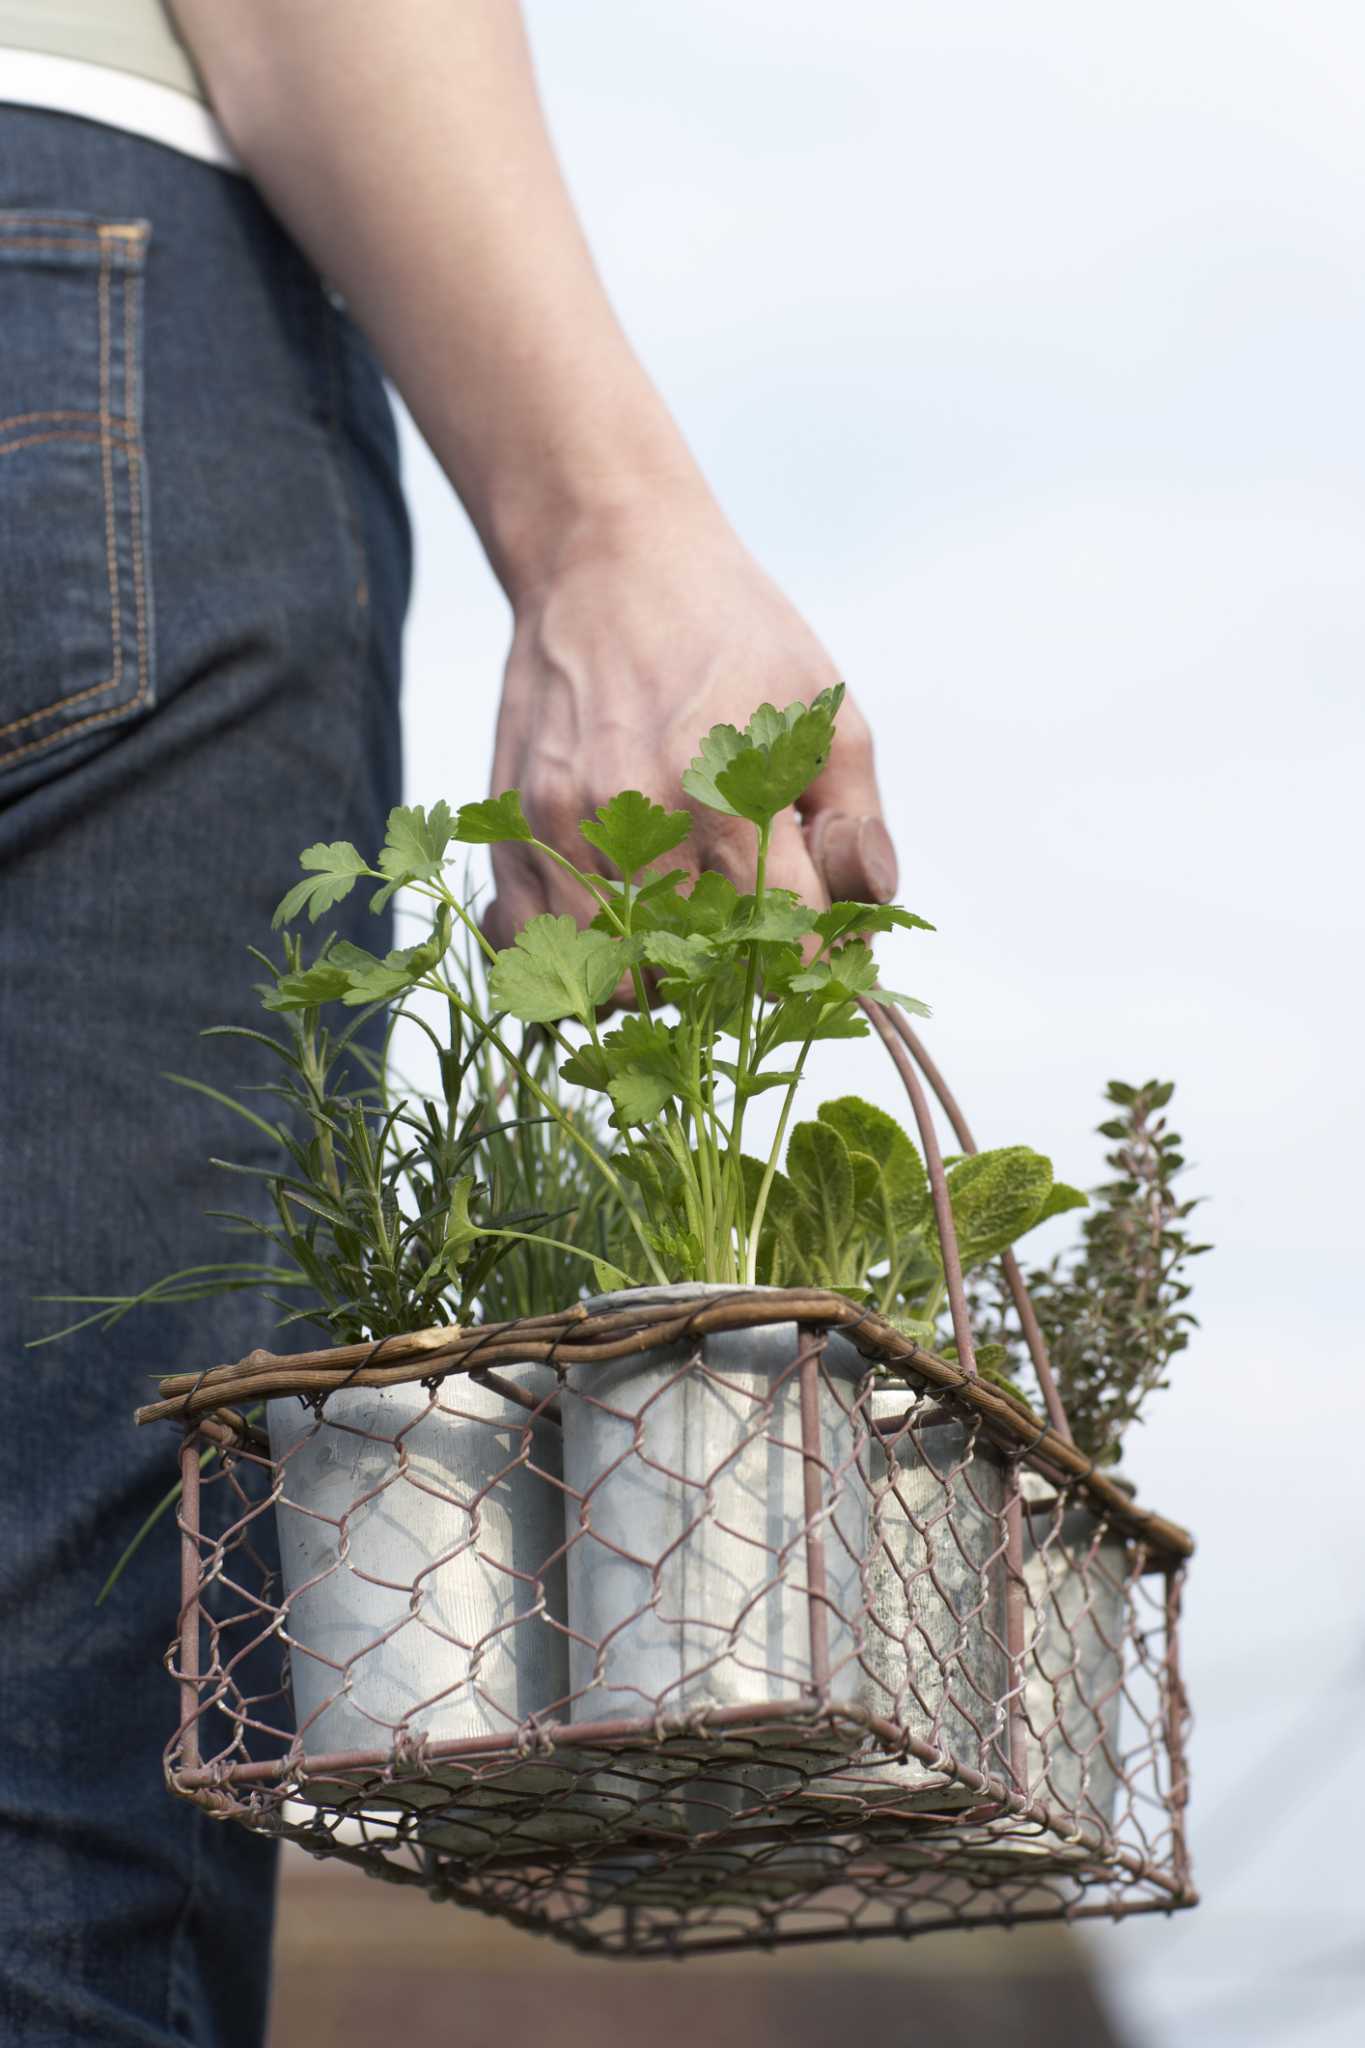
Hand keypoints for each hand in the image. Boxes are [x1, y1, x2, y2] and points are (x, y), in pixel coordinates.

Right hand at [483, 500, 896, 946]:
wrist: (605, 558)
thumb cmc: (731, 634)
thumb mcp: (826, 711)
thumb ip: (856, 826)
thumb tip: (867, 918)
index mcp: (728, 792)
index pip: (786, 944)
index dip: (812, 958)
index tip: (813, 938)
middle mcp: (637, 819)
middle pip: (696, 978)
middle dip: (734, 977)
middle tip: (748, 937)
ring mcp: (562, 829)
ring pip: (610, 982)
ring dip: (653, 980)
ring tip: (682, 935)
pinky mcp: (509, 828)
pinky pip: (528, 946)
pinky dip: (575, 961)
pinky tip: (613, 927)